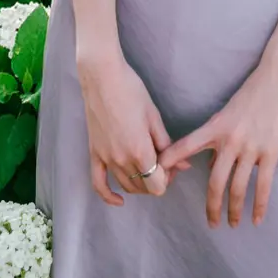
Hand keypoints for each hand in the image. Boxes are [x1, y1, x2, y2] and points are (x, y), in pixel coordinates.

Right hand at [77, 54, 176, 205]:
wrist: (102, 77)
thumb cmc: (132, 91)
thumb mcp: (154, 117)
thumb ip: (167, 145)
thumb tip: (183, 165)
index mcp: (140, 151)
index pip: (157, 185)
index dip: (168, 178)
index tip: (172, 164)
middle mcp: (122, 161)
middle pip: (144, 188)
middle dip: (157, 180)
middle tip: (163, 162)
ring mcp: (106, 159)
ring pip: (126, 187)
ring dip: (140, 184)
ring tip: (148, 168)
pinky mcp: (94, 154)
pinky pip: (98, 184)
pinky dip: (109, 196)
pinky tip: (119, 200)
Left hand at [156, 58, 277, 227]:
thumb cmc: (253, 91)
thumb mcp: (228, 112)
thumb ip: (218, 137)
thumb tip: (212, 164)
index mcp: (216, 127)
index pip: (187, 147)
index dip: (171, 162)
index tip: (158, 177)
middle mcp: (230, 139)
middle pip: (215, 181)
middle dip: (212, 206)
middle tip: (211, 223)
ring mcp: (251, 146)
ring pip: (238, 187)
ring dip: (234, 209)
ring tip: (233, 224)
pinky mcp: (271, 151)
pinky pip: (263, 184)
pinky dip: (259, 204)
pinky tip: (256, 219)